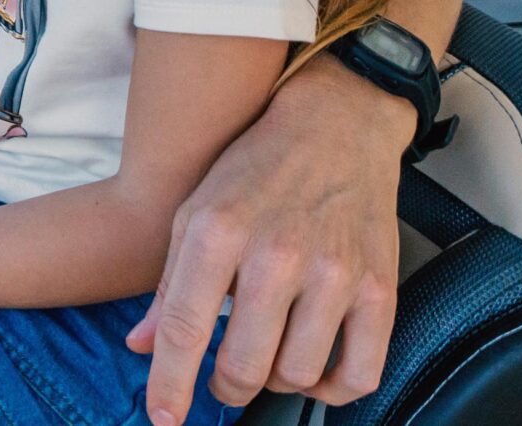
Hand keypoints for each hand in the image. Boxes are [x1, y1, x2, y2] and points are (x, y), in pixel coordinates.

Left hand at [128, 58, 410, 424]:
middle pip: (243, 365)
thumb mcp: (193, 210)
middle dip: (224, 388)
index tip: (164, 418)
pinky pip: (359, 375)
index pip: (184, 329)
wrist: (336, 125)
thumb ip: (167, 284)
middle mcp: (275, 255)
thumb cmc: (255, 168)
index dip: (169, 385)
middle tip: (222, 380)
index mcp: (217, 232)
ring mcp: (333, 273)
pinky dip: (333, 389)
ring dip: (276, 380)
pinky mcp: (379, 288)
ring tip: (268, 355)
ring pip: (298, 376)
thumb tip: (141, 346)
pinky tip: (315, 367)